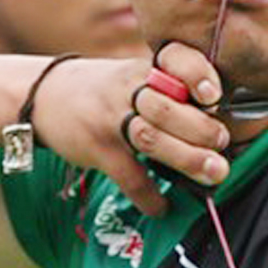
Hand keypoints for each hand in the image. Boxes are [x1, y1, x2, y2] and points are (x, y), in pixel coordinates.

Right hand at [31, 43, 230, 215]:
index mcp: (145, 70)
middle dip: (200, 128)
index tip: (214, 96)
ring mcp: (109, 118)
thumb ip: (171, 94)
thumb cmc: (107, 92)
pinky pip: (127, 175)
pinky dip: (148, 195)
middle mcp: (128, 89)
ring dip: (186, 157)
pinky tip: (162, 207)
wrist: (45, 96)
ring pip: (150, 137)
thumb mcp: (134, 77)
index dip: (196, 74)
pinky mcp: (96, 148)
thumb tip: (220, 129)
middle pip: (168, 106)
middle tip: (222, 143)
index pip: (175, 60)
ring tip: (213, 173)